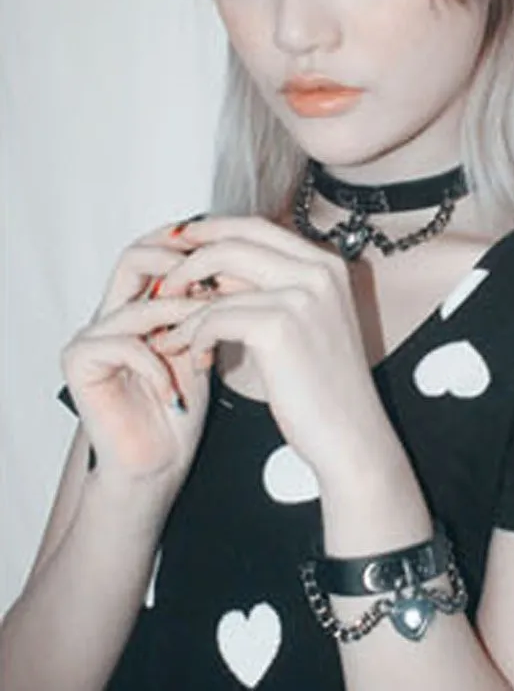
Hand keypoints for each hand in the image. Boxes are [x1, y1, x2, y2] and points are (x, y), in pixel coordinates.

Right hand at [60, 219, 212, 504]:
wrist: (160, 459)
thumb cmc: (182, 406)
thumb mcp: (205, 344)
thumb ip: (210, 307)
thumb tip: (239, 265)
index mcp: (141, 303)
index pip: (156, 250)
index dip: (191, 247)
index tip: (232, 255)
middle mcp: (113, 312)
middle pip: (135, 257)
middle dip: (180, 265)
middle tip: (216, 287)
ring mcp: (93, 335)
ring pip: (139, 304)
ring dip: (181, 323)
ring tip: (206, 344)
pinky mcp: (80, 362)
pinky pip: (126, 345)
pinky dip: (158, 366)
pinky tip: (175, 391)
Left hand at [150, 217, 395, 485]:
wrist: (352, 435)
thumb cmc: (328, 389)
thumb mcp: (306, 325)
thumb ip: (269, 290)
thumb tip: (216, 273)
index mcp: (328, 267)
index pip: (258, 227)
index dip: (213, 230)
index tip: (181, 243)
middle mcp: (319, 272)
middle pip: (235, 241)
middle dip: (188, 260)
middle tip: (161, 284)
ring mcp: (301, 296)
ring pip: (218, 281)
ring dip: (183, 307)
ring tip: (168, 331)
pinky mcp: (279, 327)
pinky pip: (214, 318)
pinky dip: (195, 338)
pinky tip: (197, 359)